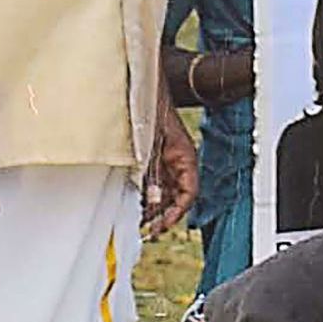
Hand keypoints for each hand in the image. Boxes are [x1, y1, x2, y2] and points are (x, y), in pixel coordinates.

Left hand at [142, 92, 195, 237]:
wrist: (139, 91)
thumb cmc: (149, 111)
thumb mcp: (149, 146)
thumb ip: (153, 174)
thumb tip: (153, 201)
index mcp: (185, 158)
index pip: (189, 193)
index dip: (177, 212)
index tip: (163, 224)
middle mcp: (177, 163)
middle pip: (176, 197)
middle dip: (163, 215)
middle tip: (149, 230)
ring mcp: (165, 162)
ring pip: (164, 192)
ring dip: (153, 207)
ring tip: (139, 222)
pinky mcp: (152, 160)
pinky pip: (153, 183)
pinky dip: (145, 195)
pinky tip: (134, 204)